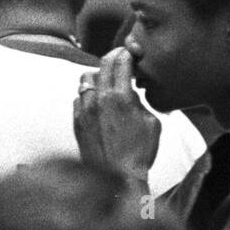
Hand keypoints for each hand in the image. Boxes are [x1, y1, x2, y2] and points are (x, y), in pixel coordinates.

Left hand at [73, 47, 160, 179]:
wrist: (118, 177)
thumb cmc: (140, 152)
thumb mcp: (152, 122)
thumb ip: (139, 101)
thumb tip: (131, 92)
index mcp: (120, 97)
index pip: (120, 61)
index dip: (126, 52)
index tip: (130, 51)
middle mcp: (99, 100)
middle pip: (101, 65)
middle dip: (112, 58)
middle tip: (119, 58)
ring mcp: (84, 110)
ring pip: (86, 80)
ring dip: (98, 76)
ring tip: (107, 82)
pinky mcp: (76, 121)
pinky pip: (79, 98)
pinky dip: (88, 95)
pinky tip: (98, 102)